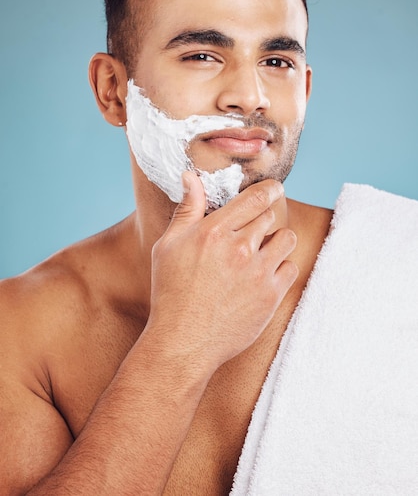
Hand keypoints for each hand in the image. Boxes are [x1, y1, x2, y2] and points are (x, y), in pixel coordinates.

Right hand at [146, 171, 297, 374]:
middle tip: (254, 229)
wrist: (183, 340)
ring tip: (263, 250)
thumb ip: (186, 208)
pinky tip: (264, 274)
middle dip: (264, 218)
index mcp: (214, 231)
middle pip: (270, 216)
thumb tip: (191, 176)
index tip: (274, 188)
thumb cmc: (171, 291)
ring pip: (287, 239)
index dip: (269, 189)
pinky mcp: (270, 296)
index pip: (255, 198)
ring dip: (277, 239)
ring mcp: (258, 273)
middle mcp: (240, 248)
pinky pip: (291, 268)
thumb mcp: (169, 245)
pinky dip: (281, 267)